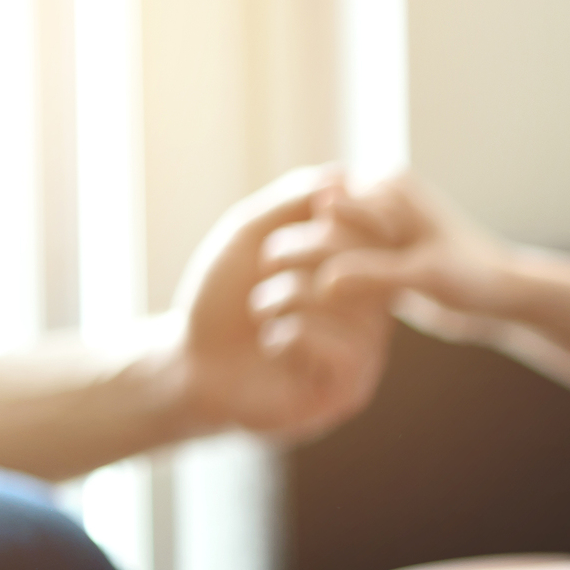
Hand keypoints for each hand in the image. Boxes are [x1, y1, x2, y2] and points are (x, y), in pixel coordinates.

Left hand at [160, 167, 395, 440]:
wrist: (191, 365)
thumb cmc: (223, 301)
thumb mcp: (251, 235)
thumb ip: (294, 202)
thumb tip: (343, 177)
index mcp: (359, 278)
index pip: (378, 233)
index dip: (343, 214)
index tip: (307, 214)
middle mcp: (372, 316)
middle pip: (361, 260)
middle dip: (295, 249)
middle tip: (265, 265)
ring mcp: (365, 355)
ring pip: (338, 301)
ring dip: (279, 297)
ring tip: (262, 314)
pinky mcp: (349, 391)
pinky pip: (335, 348)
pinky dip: (286, 337)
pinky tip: (272, 348)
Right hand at [258, 172, 525, 343]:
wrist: (503, 296)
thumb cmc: (472, 281)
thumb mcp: (423, 278)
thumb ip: (373, 276)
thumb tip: (324, 283)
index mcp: (389, 186)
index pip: (330, 208)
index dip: (301, 240)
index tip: (270, 269)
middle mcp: (379, 195)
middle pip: (322, 223)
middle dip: (298, 252)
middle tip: (264, 284)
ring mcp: (378, 221)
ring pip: (329, 243)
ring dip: (308, 269)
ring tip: (276, 297)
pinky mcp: (380, 249)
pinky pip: (341, 261)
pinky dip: (327, 281)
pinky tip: (304, 308)